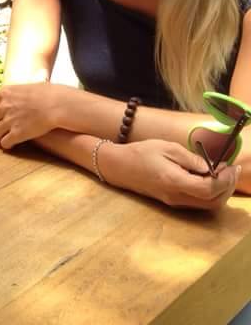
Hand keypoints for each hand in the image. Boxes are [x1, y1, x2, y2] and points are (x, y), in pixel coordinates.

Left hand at [0, 82, 59, 148]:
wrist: (58, 104)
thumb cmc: (49, 94)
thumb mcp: (29, 85)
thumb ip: (20, 89)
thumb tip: (24, 87)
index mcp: (5, 92)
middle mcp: (4, 106)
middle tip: (1, 127)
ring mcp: (10, 120)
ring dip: (0, 135)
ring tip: (6, 136)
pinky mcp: (17, 133)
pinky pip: (4, 142)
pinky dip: (7, 144)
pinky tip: (12, 144)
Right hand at [103, 139, 239, 209]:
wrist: (119, 166)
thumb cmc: (141, 153)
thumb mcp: (166, 147)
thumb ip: (190, 158)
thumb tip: (211, 166)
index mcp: (174, 181)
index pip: (209, 188)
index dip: (225, 179)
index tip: (231, 165)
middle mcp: (176, 197)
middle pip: (213, 201)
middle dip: (228, 187)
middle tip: (233, 169)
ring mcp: (175, 202)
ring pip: (208, 205)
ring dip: (221, 191)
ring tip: (224, 173)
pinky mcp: (173, 201)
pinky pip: (198, 202)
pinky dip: (210, 193)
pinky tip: (209, 178)